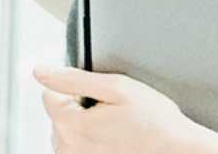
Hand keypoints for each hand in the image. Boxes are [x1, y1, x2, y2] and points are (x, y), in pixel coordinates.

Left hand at [35, 66, 217, 153]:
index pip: (49, 96)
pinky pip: (76, 150)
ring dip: (83, 127)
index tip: (99, 95)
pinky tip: (112, 140)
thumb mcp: (117, 88)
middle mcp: (67, 148)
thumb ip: (73, 78)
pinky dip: (89, 143)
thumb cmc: (154, 122)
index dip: (74, 89)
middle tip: (111, 111)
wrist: (177, 151)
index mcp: (70, 125)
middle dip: (78, 109)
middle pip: (58, 117)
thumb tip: (40, 71)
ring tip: (114, 127)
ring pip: (66, 135)